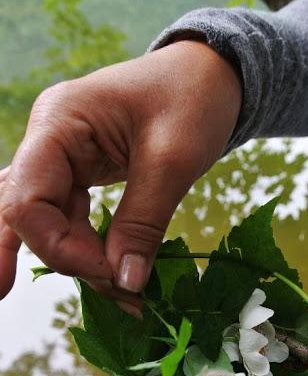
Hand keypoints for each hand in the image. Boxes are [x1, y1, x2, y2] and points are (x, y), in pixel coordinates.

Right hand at [0, 40, 241, 310]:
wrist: (212, 76)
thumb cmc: (194, 98)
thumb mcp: (174, 159)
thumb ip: (144, 221)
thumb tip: (124, 282)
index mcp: (58, 123)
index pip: (26, 200)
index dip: (59, 247)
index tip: (111, 271)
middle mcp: (48, 141)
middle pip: (30, 217)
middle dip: (68, 261)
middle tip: (120, 299)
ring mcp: (62, 158)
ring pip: (47, 224)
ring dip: (80, 263)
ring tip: (125, 298)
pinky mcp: (80, 174)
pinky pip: (69, 219)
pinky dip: (90, 250)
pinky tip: (108, 275)